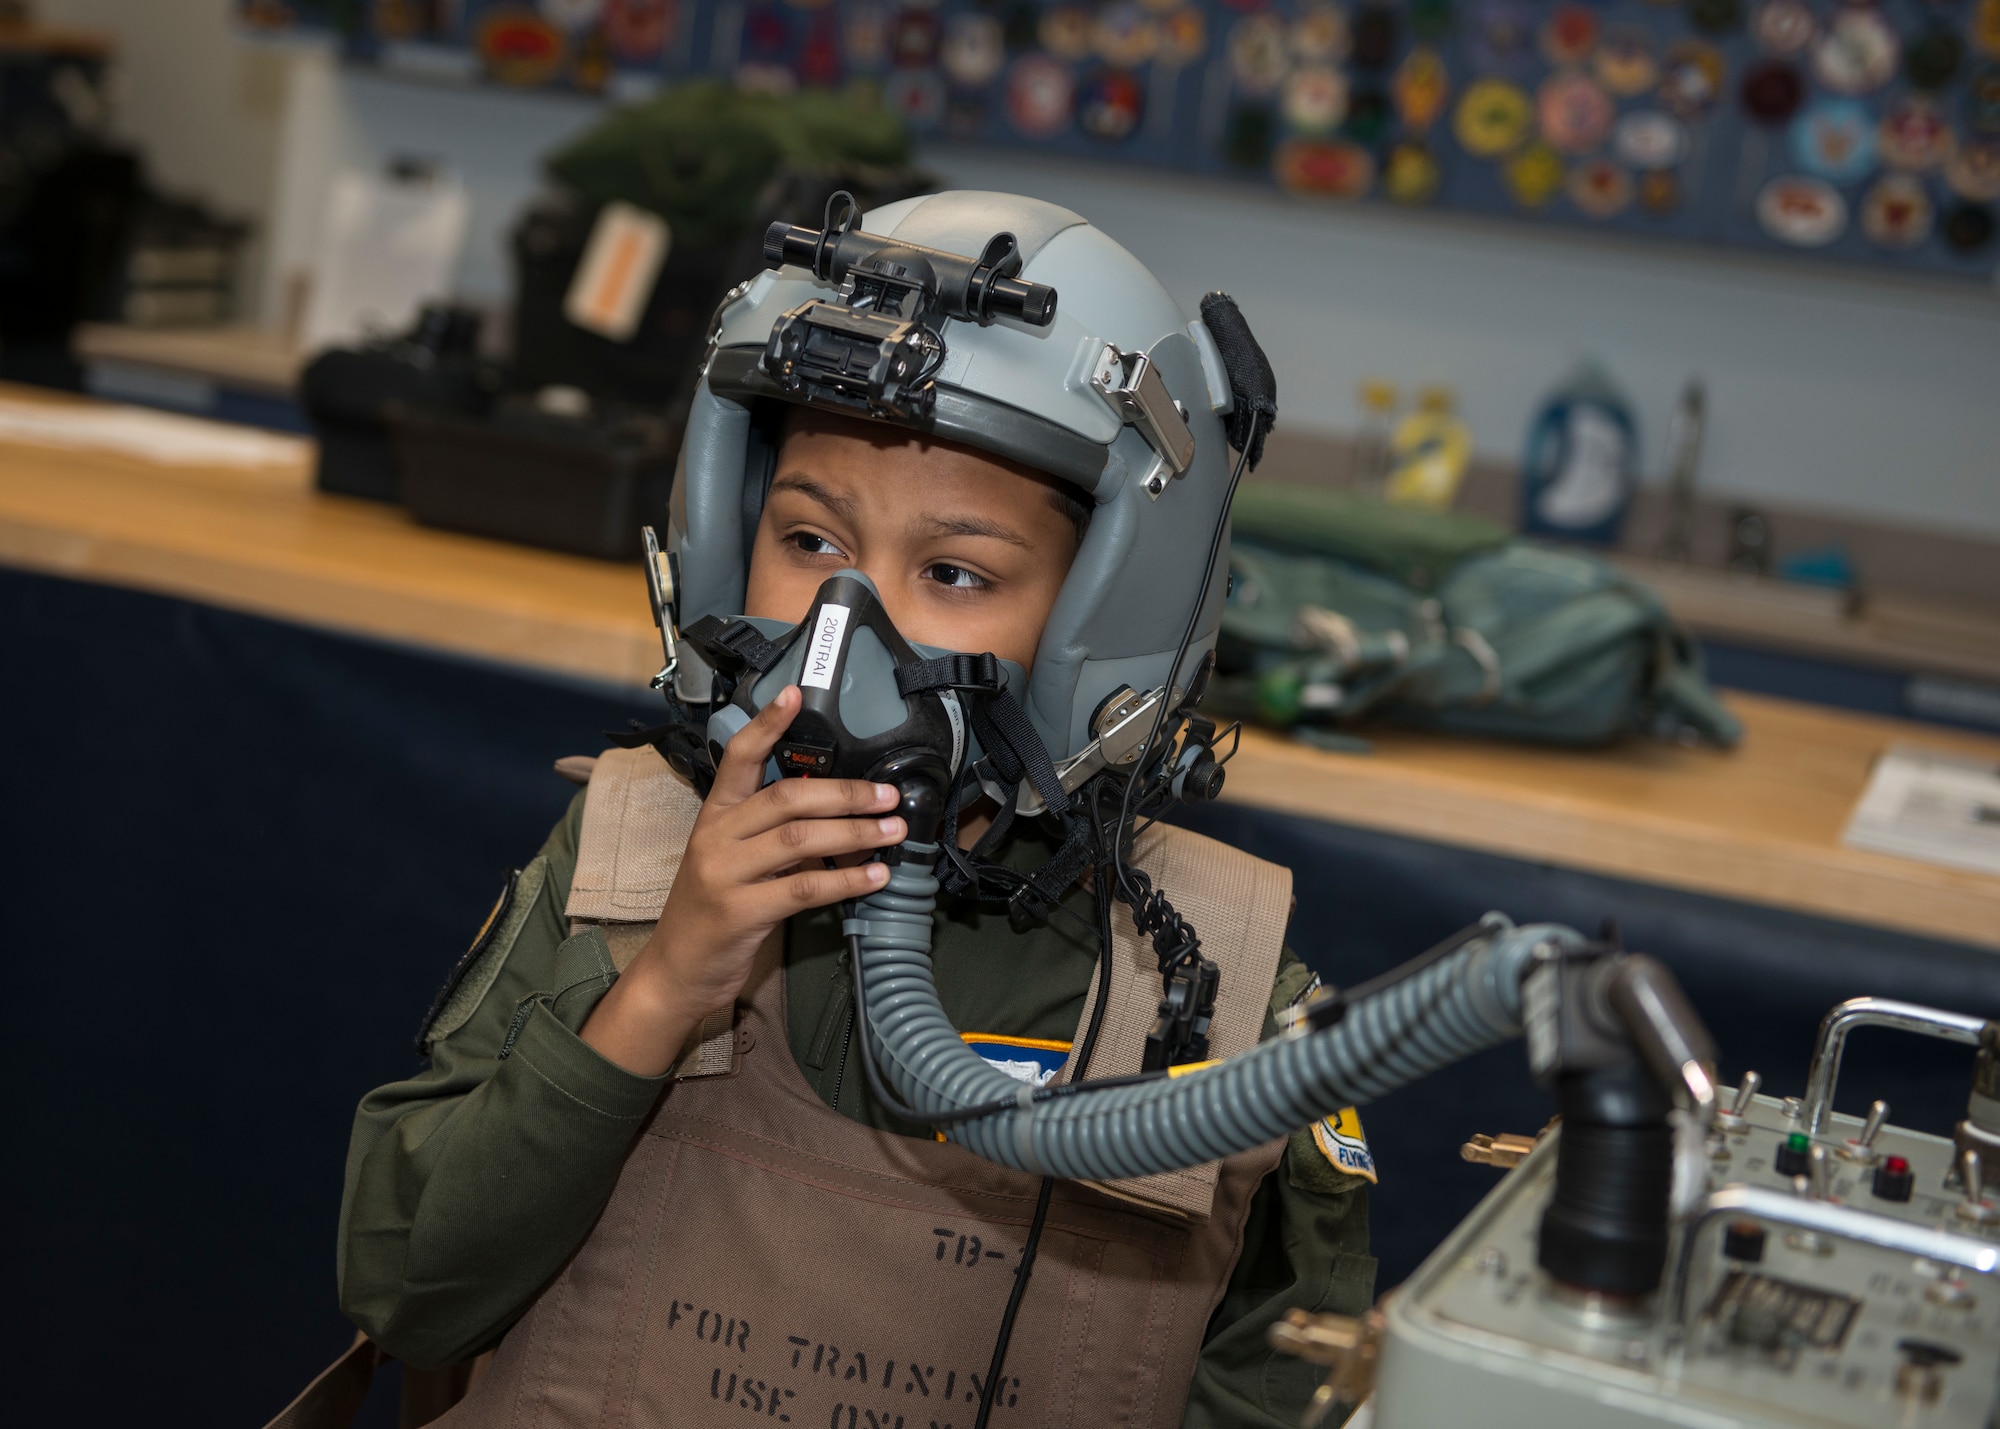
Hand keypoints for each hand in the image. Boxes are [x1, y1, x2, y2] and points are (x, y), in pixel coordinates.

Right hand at [580, 686, 905, 1075]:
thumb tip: (839, 818)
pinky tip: (876, 878)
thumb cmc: (711, 913)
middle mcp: (716, 837)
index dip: (768, 725)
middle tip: (889, 794)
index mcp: (714, 817)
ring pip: (799, 839)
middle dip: (845, 793)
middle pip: (786, 797)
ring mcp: (724, 874)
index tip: (795, 693)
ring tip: (894, 830)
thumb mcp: (734, 863)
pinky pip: (803, 889)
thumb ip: (774, 838)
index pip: (739, 758)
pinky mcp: (739, 912)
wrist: (676, 972)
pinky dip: (846, 881)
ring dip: (855, 832)